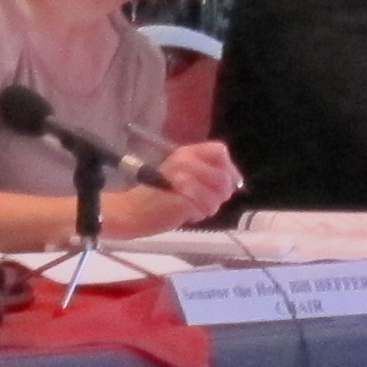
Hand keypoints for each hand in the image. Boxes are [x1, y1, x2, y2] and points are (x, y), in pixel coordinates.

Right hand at [114, 140, 243, 235]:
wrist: (131, 210)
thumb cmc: (156, 195)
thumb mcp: (181, 174)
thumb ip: (206, 173)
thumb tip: (234, 182)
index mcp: (186, 152)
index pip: (220, 151)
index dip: (229, 169)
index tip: (228, 184)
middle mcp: (186, 161)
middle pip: (223, 177)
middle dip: (220, 194)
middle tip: (204, 202)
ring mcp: (185, 178)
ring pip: (217, 196)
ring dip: (208, 207)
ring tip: (190, 208)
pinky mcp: (184, 197)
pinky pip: (206, 209)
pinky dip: (198, 215)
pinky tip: (184, 214)